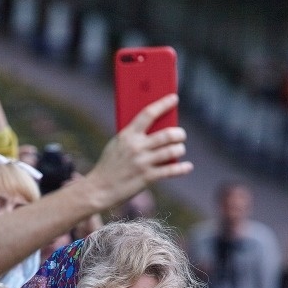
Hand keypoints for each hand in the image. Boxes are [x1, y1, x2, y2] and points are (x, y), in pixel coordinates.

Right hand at [82, 94, 192, 209]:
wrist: (99, 189)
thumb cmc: (109, 165)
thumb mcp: (117, 144)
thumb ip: (134, 136)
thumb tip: (157, 128)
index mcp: (127, 135)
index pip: (148, 113)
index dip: (163, 104)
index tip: (174, 98)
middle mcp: (136, 147)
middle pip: (166, 134)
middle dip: (178, 133)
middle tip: (180, 134)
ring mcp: (143, 162)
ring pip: (172, 151)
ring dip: (179, 149)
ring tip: (180, 149)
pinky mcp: (147, 178)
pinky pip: (171, 170)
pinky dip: (182, 168)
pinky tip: (188, 166)